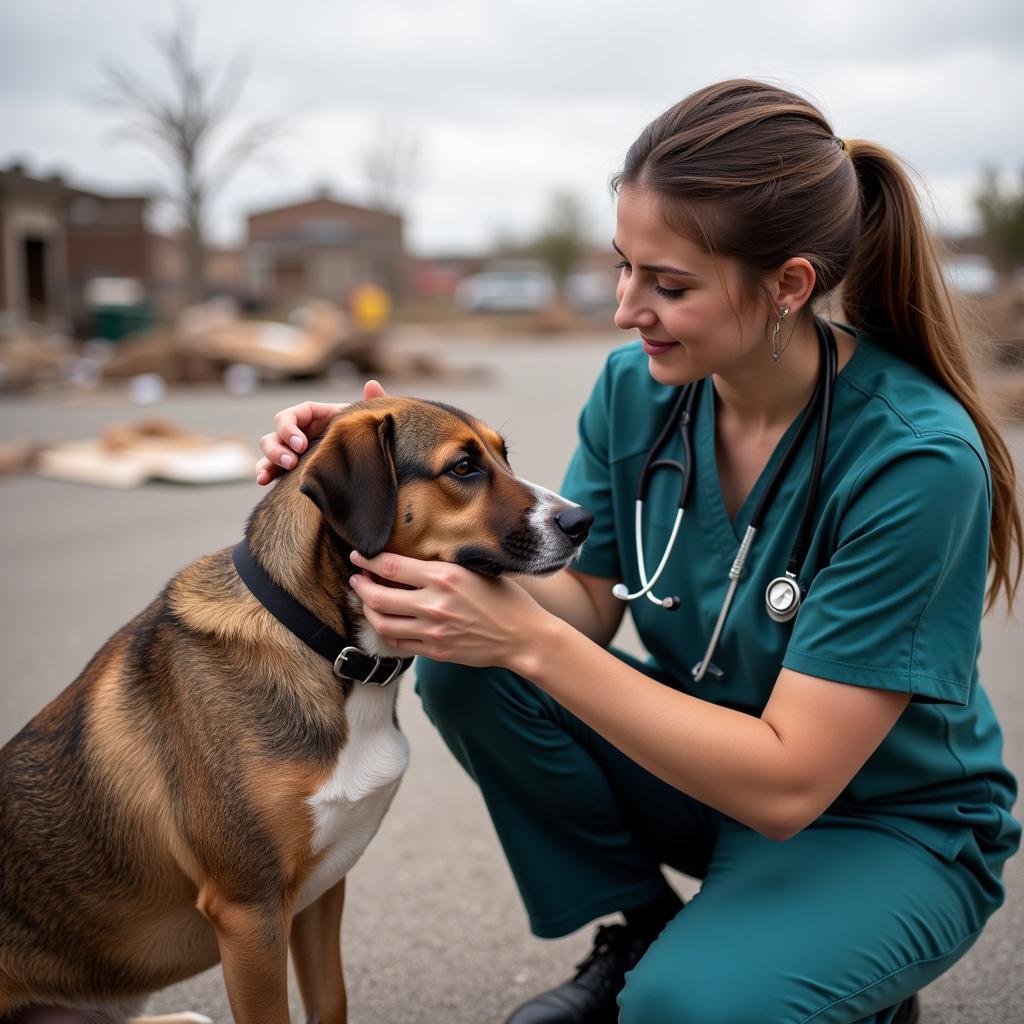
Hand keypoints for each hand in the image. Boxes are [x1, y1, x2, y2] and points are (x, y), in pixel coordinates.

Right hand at [256, 380, 386, 484]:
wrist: (371, 460)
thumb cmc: (367, 434)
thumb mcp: (369, 420)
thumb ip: (371, 403)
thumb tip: (372, 384)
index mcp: (316, 416)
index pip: (292, 415)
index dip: (290, 427)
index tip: (301, 444)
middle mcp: (301, 431)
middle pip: (276, 433)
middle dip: (278, 447)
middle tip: (292, 462)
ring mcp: (295, 450)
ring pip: (270, 450)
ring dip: (269, 460)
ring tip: (274, 474)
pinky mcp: (293, 469)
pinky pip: (272, 469)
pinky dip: (264, 473)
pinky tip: (263, 482)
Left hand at [348, 550, 549, 669]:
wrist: (524, 637)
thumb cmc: (506, 599)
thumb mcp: (475, 571)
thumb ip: (443, 567)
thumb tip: (411, 559)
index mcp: (444, 578)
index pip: (391, 567)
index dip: (368, 561)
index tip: (358, 556)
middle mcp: (434, 605)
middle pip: (378, 597)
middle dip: (360, 587)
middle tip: (356, 579)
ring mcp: (433, 631)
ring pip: (383, 623)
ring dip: (368, 611)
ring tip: (367, 601)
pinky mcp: (435, 651)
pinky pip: (399, 642)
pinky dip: (386, 631)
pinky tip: (387, 622)